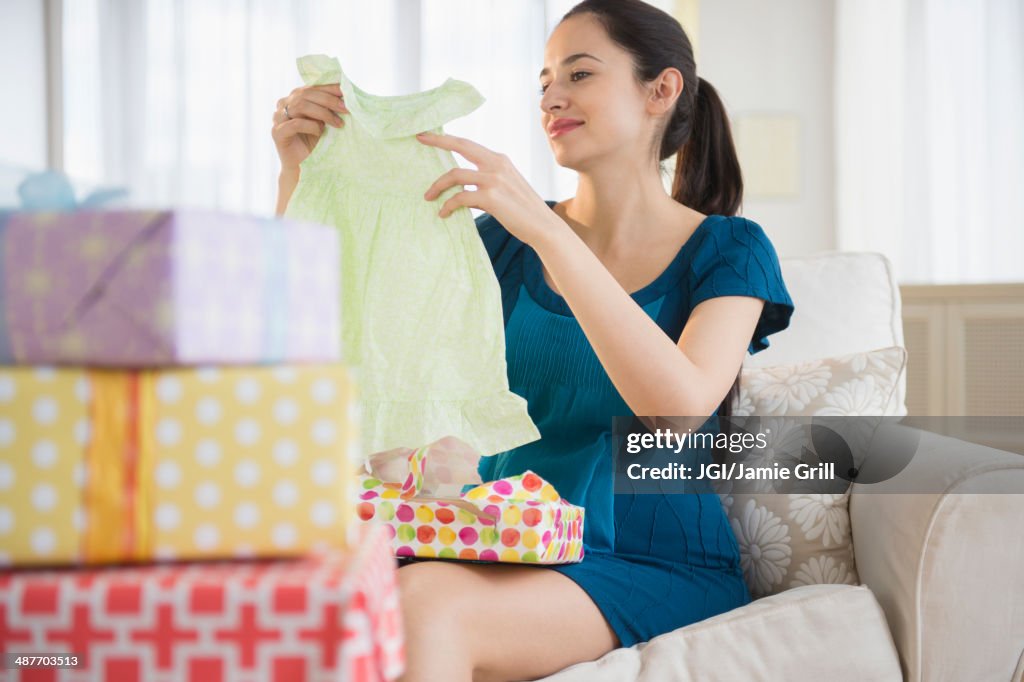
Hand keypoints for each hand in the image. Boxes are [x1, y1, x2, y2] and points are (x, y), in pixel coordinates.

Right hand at [271, 84, 349, 170]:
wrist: (303, 167)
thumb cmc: (314, 143)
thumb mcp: (323, 121)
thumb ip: (327, 107)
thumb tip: (345, 94)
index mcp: (293, 98)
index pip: (311, 87)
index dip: (329, 88)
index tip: (346, 92)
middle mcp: (283, 104)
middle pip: (306, 94)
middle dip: (329, 100)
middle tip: (346, 109)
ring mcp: (277, 118)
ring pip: (300, 106)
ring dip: (322, 113)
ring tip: (338, 124)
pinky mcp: (277, 132)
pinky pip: (295, 124)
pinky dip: (311, 126)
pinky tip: (320, 132)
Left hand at [417, 132, 564, 247]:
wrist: (543, 226)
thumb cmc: (523, 211)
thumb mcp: (506, 188)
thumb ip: (486, 182)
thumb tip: (463, 190)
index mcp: (500, 160)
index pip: (469, 144)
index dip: (448, 138)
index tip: (429, 134)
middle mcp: (497, 164)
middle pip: (460, 145)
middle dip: (438, 141)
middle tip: (418, 138)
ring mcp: (494, 180)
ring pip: (455, 175)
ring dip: (437, 186)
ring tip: (428, 197)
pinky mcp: (491, 197)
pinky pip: (460, 198)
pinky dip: (448, 205)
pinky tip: (444, 213)